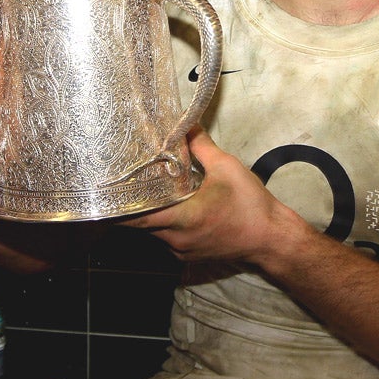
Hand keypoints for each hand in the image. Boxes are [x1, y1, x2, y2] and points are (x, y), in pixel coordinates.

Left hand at [124, 126, 306, 263]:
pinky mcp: (191, 255)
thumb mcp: (226, 167)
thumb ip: (202, 146)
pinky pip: (167, 239)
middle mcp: (175, 239)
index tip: (106, 191)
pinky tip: (170, 208)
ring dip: (149, 215)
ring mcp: (182, 250)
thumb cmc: (250, 204)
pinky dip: (164, 225)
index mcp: (181, 218)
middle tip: (120, 185)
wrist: (272, 238)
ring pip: (153, 233)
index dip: (117, 206)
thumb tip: (186, 124)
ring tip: (144, 192)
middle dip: (130, 207)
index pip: (135, 217)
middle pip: (140, 225)